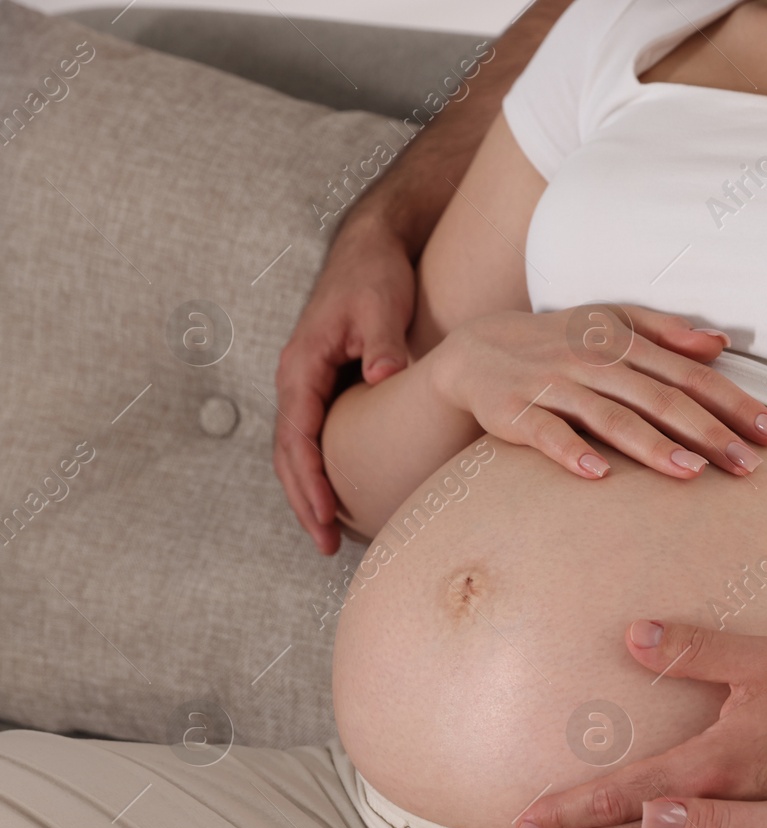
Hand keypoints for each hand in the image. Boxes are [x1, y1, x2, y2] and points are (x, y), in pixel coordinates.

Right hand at [274, 216, 415, 554]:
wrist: (372, 248)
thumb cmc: (375, 276)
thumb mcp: (380, 306)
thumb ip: (382, 343)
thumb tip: (383, 376)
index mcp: (301, 365)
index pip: (296, 435)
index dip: (308, 480)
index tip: (324, 517)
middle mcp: (297, 379)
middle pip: (289, 454)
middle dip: (304, 502)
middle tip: (325, 547)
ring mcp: (310, 383)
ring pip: (300, 449)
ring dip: (311, 491)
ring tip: (330, 536)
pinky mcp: (328, 384)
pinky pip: (318, 436)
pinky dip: (324, 469)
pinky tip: (345, 496)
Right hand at [429, 307, 766, 480]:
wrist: (474, 348)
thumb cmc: (559, 340)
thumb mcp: (611, 323)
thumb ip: (666, 332)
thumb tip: (721, 344)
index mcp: (624, 344)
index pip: (690, 376)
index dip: (734, 404)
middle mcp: (594, 362)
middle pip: (660, 399)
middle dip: (708, 432)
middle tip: (749, 466)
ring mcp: (554, 386)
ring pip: (611, 417)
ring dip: (651, 445)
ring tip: (691, 472)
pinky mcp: (515, 411)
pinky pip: (547, 434)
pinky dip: (571, 453)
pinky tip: (599, 476)